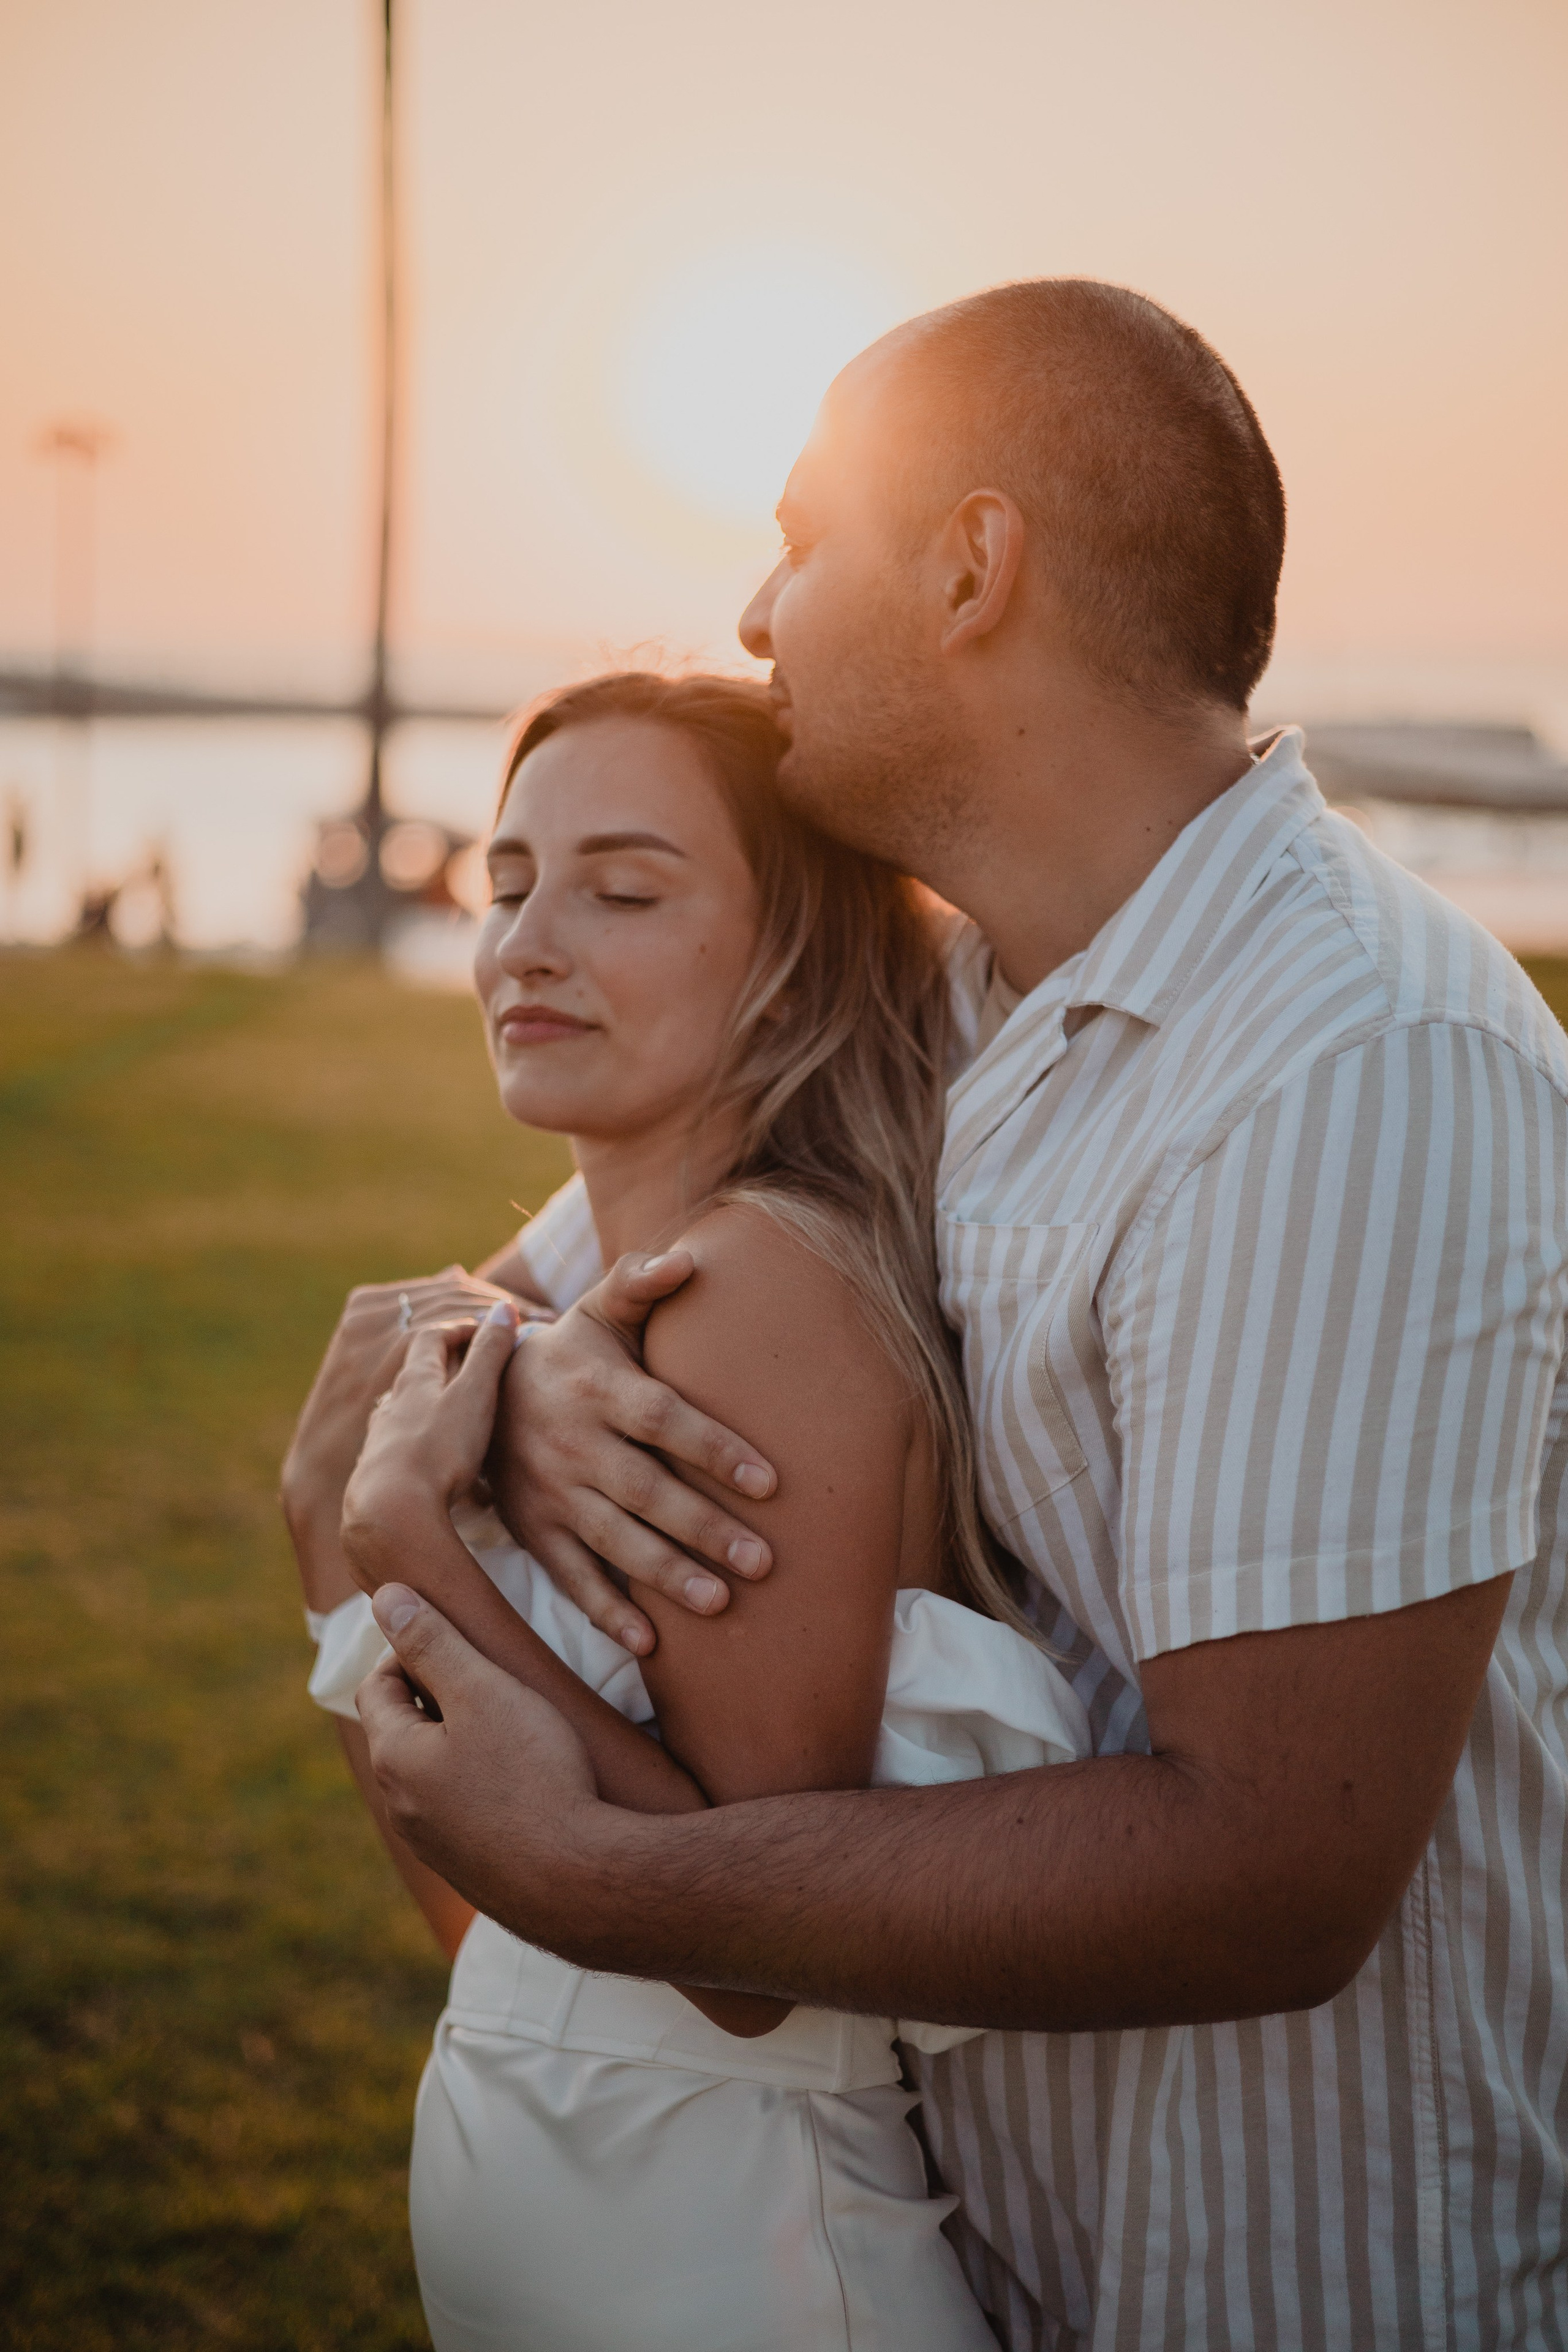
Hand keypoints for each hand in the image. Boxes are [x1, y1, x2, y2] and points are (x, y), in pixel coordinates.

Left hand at [343, 1300, 520, 1590]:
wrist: (390, 1513)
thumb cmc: (438, 1449)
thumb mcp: (474, 1394)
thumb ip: (489, 1352)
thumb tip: (502, 1308)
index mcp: (415, 1379)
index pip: (431, 1337)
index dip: (459, 1327)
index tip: (485, 1329)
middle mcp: (393, 1405)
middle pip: (417, 1374)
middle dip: (448, 1366)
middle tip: (476, 1368)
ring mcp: (384, 1441)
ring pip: (412, 1415)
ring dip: (438, 1411)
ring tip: (465, 1422)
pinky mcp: (384, 1475)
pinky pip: (411, 1453)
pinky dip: (432, 1451)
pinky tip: (448, 1474)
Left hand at [356, 1582, 613, 1951]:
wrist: (579, 1882)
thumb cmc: (535, 1774)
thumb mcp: (484, 1690)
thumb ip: (433, 1642)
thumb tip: (386, 1596)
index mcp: (394, 1758)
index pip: (377, 1686)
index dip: (410, 1651)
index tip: (458, 1638)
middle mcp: (401, 1808)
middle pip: (402, 1732)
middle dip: (437, 1696)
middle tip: (490, 1675)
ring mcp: (436, 1847)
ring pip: (433, 1775)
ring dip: (460, 1743)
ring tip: (514, 1725)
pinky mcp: (472, 1872)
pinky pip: (463, 1814)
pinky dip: (483, 1786)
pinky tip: (528, 1782)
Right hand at [488, 1250, 777, 1655]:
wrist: (477, 1394)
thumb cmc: (569, 1350)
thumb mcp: (597, 1309)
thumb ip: (640, 1282)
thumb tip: (688, 1259)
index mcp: (598, 1389)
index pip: (663, 1420)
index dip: (714, 1449)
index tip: (771, 1481)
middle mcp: (572, 1444)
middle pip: (646, 1490)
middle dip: (705, 1528)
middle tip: (764, 1563)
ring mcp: (550, 1492)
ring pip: (613, 1540)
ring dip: (666, 1575)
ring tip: (721, 1604)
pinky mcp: (533, 1530)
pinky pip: (571, 1576)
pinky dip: (606, 1611)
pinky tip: (649, 1643)